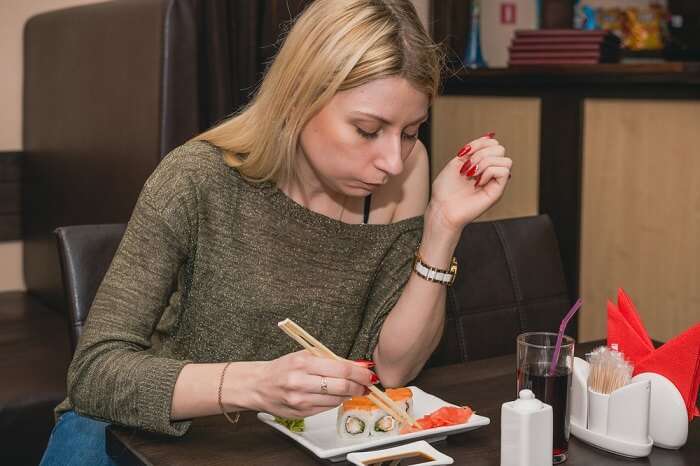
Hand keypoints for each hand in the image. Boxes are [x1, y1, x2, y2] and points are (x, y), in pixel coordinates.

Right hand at [250, 350, 373, 417]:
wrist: (258, 385)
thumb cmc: (283, 368)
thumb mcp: (304, 355)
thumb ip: (330, 359)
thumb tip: (357, 364)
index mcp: (303, 363)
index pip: (340, 369)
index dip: (359, 372)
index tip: (369, 373)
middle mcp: (301, 383)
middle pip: (341, 386)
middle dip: (358, 385)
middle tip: (366, 383)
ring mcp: (301, 400)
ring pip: (336, 400)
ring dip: (348, 394)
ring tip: (351, 388)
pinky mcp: (301, 413)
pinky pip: (327, 408)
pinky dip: (335, 401)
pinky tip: (334, 394)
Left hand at [429, 133, 511, 232]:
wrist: (442, 208)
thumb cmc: (445, 190)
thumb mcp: (456, 162)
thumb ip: (473, 149)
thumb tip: (490, 135)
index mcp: (481, 164)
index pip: (492, 143)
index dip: (479, 143)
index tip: (463, 154)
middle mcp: (490, 172)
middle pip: (500, 148)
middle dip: (481, 153)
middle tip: (467, 168)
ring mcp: (495, 182)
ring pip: (505, 159)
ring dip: (485, 163)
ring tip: (471, 175)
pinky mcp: (498, 192)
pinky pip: (504, 171)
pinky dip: (489, 173)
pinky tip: (478, 182)